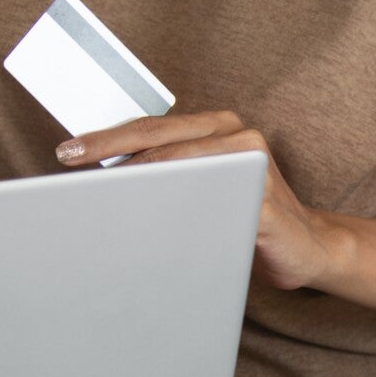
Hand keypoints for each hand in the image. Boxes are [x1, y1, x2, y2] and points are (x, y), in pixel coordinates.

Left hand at [55, 110, 337, 292]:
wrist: (308, 249)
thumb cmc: (241, 218)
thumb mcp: (200, 189)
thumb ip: (167, 175)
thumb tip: (104, 179)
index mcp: (217, 128)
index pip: (151, 127)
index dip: (107, 137)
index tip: (67, 150)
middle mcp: (237, 136)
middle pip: (159, 137)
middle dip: (108, 148)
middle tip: (68, 157)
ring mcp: (253, 164)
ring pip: (181, 162)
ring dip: (136, 174)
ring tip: (95, 189)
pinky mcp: (264, 199)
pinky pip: (212, 198)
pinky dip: (177, 205)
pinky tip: (147, 215)